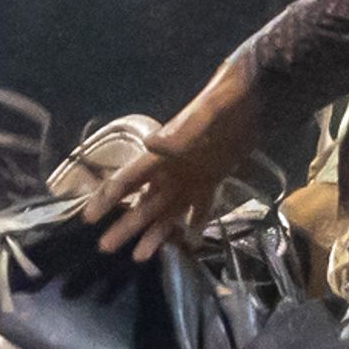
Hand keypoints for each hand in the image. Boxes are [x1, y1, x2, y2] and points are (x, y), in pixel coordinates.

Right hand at [84, 63, 265, 259]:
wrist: (260, 91)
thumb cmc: (230, 96)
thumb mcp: (209, 110)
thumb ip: (183, 130)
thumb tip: (153, 145)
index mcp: (164, 153)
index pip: (129, 178)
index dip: (108, 197)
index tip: (88, 217)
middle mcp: (173, 168)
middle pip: (144, 201)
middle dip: (126, 224)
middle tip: (104, 247)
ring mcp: (193, 175)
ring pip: (169, 210)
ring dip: (155, 232)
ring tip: (139, 256)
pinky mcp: (215, 178)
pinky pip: (201, 206)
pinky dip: (194, 224)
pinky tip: (187, 242)